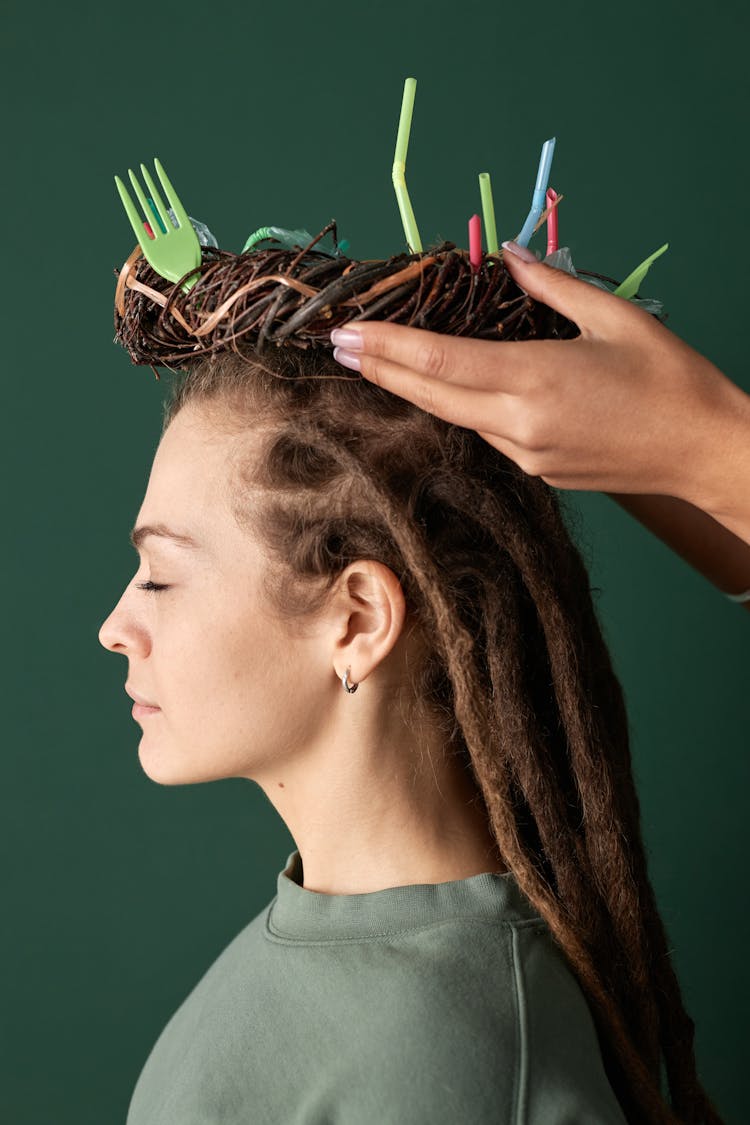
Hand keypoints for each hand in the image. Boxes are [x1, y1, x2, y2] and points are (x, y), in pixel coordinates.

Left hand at [330, 248, 741, 506]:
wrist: (705, 451)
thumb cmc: (671, 379)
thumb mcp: (614, 317)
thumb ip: (552, 286)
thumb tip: (508, 256)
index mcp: (535, 379)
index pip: (439, 361)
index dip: (386, 347)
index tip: (345, 334)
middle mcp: (520, 424)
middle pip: (432, 395)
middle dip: (381, 370)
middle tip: (339, 346)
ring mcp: (527, 455)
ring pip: (457, 417)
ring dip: (418, 388)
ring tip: (381, 361)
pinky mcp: (539, 472)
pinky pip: (487, 434)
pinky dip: (461, 408)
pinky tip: (449, 389)